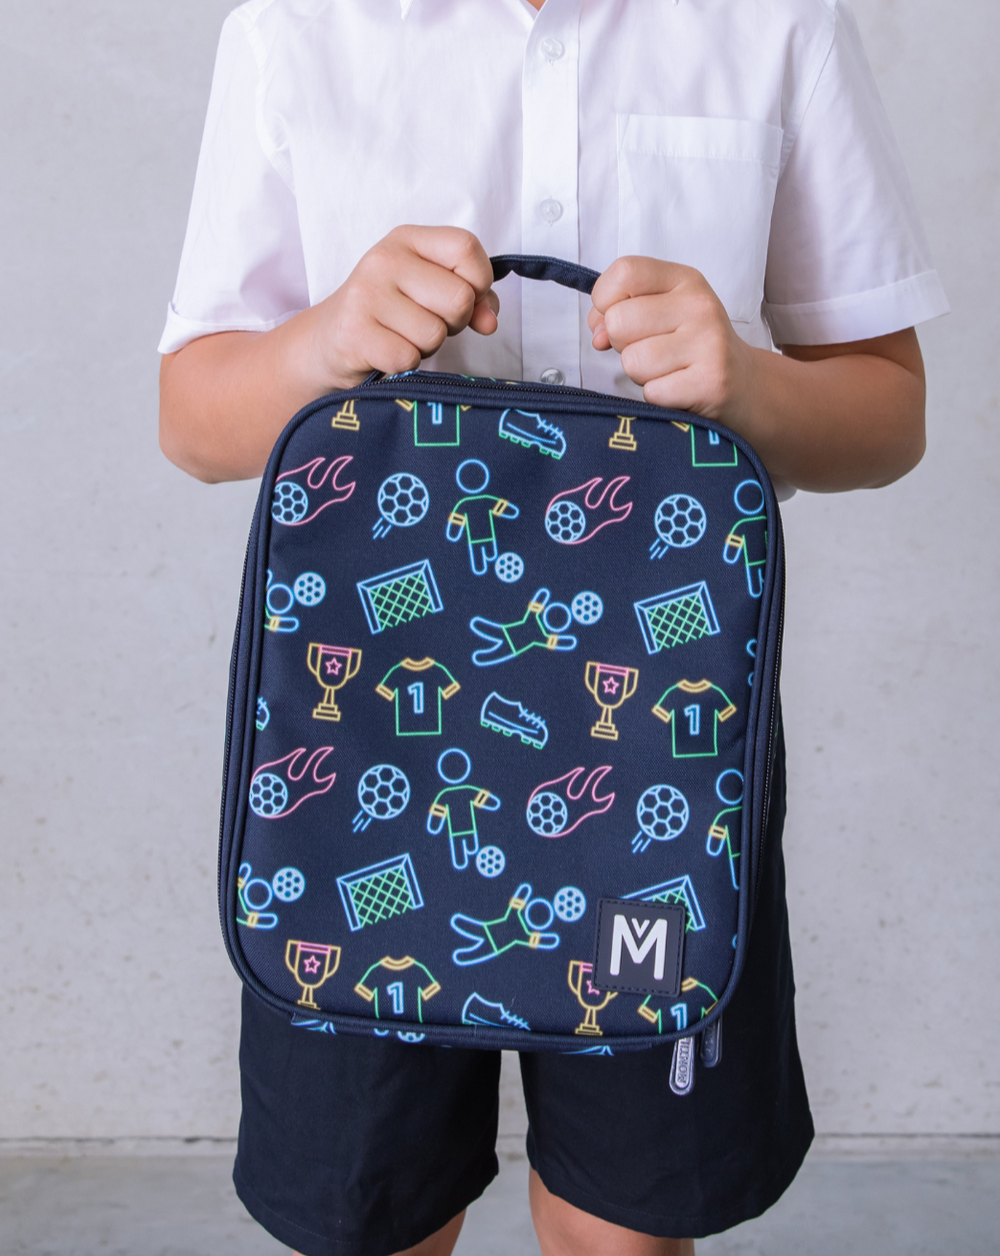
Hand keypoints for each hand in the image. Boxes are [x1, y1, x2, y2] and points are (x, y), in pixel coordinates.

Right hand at [305, 225, 498, 390]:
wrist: (329, 341)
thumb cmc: (391, 314)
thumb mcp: (430, 292)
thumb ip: (473, 298)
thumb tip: (489, 321)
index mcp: (408, 240)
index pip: (467, 248)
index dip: (479, 281)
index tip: (466, 296)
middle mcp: (385, 259)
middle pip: (458, 298)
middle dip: (454, 322)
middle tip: (427, 322)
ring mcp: (367, 294)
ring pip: (435, 333)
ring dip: (427, 346)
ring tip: (403, 336)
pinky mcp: (355, 332)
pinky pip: (409, 358)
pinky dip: (406, 364)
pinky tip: (388, 352)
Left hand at [588, 256, 755, 423]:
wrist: (743, 384)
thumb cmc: (693, 346)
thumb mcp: (664, 312)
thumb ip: (621, 310)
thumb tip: (597, 333)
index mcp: (684, 280)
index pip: (624, 272)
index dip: (604, 299)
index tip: (615, 315)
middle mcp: (699, 305)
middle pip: (618, 321)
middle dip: (622, 344)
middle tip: (651, 349)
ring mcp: (707, 343)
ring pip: (632, 361)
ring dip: (641, 374)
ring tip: (667, 370)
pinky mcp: (709, 382)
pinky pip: (651, 392)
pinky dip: (658, 396)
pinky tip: (678, 388)